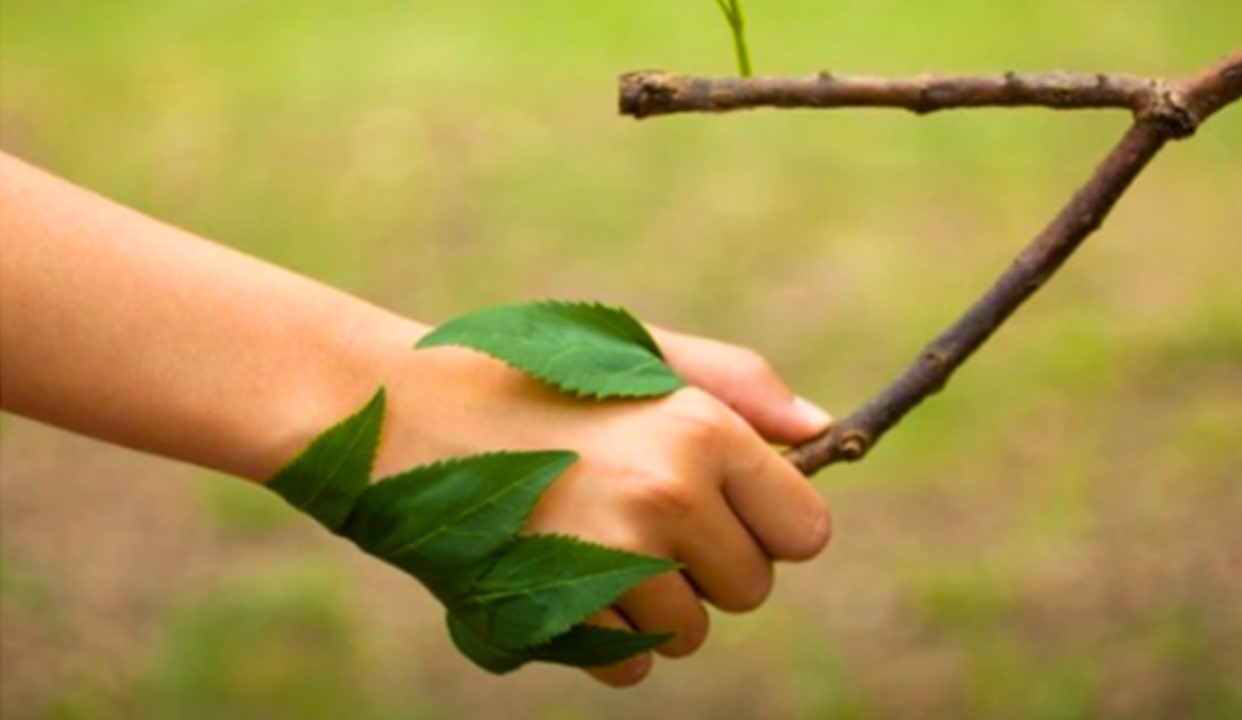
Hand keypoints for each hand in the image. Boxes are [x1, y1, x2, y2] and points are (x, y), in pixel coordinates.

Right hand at [369, 319, 832, 686]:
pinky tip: (557, 574)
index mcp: (701, 430)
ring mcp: (612, 564)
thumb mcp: (636, 352)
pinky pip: (627, 663)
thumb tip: (824, 430)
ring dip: (652, 602)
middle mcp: (668, 499)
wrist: (396, 412)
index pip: (806, 531)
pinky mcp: (557, 616)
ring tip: (586, 536)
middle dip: (709, 566)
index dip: (769, 525)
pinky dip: (600, 636)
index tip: (727, 509)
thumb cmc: (527, 374)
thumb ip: (739, 386)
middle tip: (639, 514)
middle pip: (751, 589)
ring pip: (689, 633)